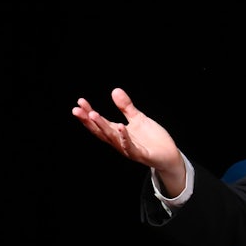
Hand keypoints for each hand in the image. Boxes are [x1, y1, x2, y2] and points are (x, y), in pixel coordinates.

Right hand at [71, 88, 186, 194]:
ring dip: (102, 126)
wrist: (169, 155)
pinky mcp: (141, 155)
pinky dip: (124, 138)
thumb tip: (115, 90)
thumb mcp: (138, 119)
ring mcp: (129, 150)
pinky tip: (120, 126)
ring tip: (93, 114)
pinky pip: (131, 147)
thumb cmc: (152, 139)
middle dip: (88, 120)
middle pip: (100, 131)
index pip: (99, 123)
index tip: (79, 101)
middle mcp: (119, 143)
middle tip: (76, 110)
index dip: (88, 113)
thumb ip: (126, 107)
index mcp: (117, 133)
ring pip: (112, 138)